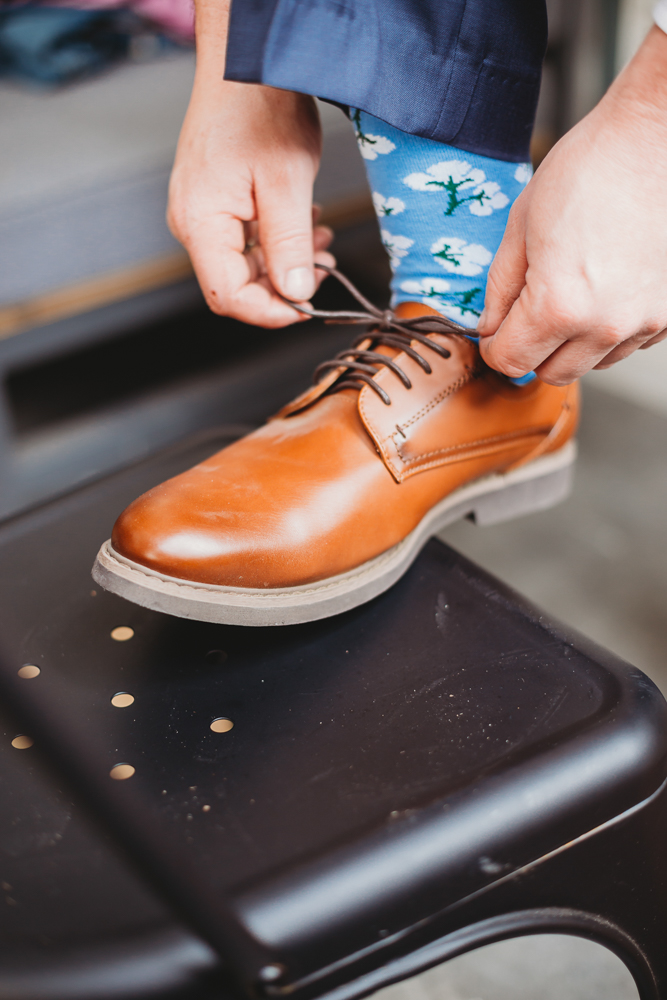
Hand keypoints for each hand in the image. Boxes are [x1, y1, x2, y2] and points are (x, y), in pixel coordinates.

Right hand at [167, 0, 334, 327]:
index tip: (308, 306)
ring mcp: (200, 210)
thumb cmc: (260, 106)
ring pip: (243, 261)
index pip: (228, 296)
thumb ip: (288, 244)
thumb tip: (294, 294)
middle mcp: (192, 222)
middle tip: (324, 265)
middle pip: (235, 283)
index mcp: (201, 223)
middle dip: (283, 284)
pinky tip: (305, 224)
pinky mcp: (214, 199)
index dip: (270, 311)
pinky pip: (243, 237)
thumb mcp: (286, 182)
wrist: (246, 58)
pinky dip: (277, 239)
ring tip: (321, 240)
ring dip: (285, 260)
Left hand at [477, 25, 666, 384]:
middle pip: (550, 373)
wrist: (654, 138)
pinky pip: (627, 344)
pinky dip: (610, 329)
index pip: (508, 361)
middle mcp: (604, 326)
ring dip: (572, 341)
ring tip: (573, 289)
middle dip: (531, 349)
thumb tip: (489, 328)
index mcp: (557, 306)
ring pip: (591, 363)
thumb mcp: (520, 226)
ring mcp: (642, 323)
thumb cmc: (588, 169)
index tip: (494, 329)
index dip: (493, 346)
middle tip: (527, 311)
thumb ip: (499, 289)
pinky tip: (605, 287)